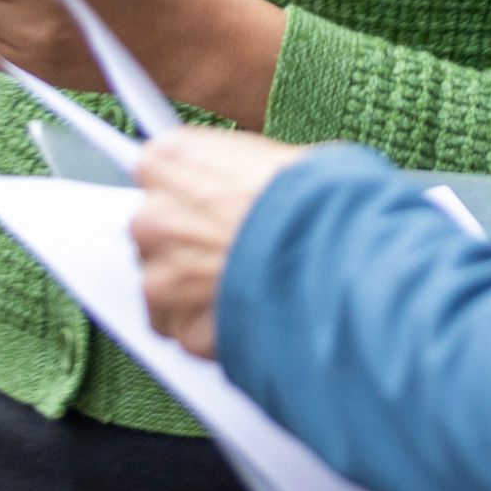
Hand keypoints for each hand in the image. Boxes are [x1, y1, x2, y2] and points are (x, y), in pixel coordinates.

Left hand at [131, 129, 307, 357]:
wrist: (337, 259)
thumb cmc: (317, 202)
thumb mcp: (273, 158)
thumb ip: (232, 173)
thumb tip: (240, 186)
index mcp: (169, 161)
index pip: (160, 177)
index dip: (195, 198)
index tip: (214, 210)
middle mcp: (153, 216)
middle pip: (159, 236)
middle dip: (192, 248)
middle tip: (238, 252)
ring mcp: (161, 277)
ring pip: (168, 291)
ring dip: (197, 293)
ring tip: (250, 288)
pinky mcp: (181, 329)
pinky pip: (190, 333)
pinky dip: (215, 331)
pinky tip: (253, 315)